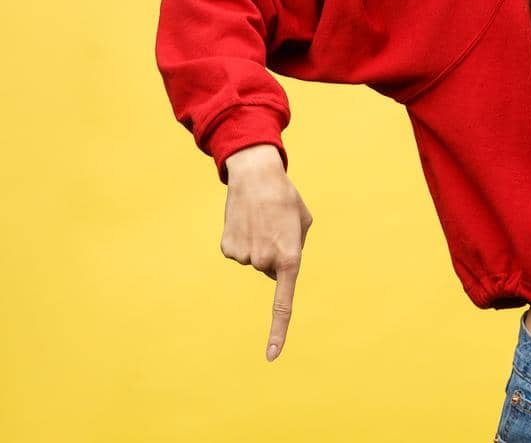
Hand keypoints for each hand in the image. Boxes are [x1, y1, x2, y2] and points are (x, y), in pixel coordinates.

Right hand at [219, 144, 313, 361]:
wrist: (255, 175)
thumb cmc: (285, 198)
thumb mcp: (303, 222)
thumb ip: (297, 247)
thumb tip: (278, 266)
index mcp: (290, 257)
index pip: (283, 302)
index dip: (278, 329)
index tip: (272, 355)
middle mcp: (266, 261)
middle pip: (271, 271)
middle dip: (275, 253)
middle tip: (275, 227)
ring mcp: (244, 257)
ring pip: (254, 262)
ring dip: (259, 244)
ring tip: (261, 220)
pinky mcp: (228, 249)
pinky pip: (239, 253)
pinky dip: (243, 240)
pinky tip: (246, 221)